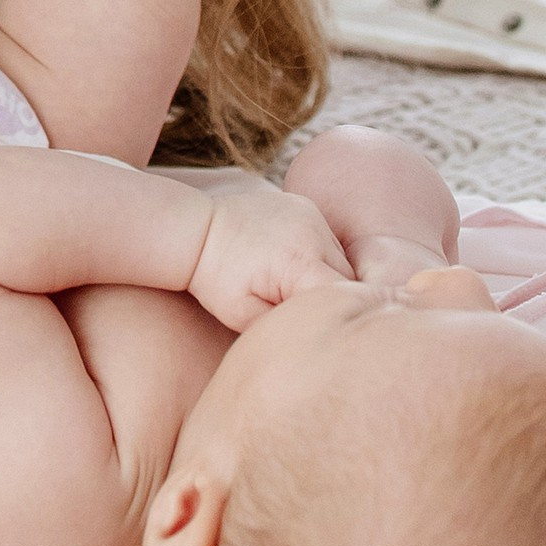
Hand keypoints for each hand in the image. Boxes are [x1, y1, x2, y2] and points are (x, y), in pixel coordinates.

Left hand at [187, 189, 353, 331]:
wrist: (196, 232)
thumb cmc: (216, 280)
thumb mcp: (245, 317)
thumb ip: (287, 328)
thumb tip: (318, 337)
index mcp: (299, 261)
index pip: (342, 298)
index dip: (336, 318)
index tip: (321, 332)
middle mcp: (313, 232)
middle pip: (348, 280)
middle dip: (333, 301)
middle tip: (307, 316)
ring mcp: (311, 215)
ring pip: (343, 261)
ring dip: (329, 279)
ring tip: (294, 290)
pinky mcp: (307, 207)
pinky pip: (329, 242)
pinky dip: (321, 259)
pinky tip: (293, 268)